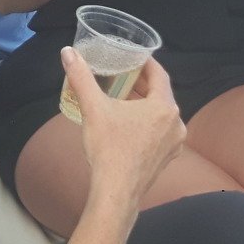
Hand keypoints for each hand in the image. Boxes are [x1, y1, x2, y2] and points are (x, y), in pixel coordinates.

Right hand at [62, 49, 184, 209]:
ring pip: (160, 114)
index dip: (146, 63)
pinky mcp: (166, 158)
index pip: (159, 75)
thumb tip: (67, 52)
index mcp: (164, 107)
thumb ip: (81, 77)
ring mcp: (174, 143)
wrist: (116, 191)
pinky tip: (129, 125)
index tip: (134, 56)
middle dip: (142, 84)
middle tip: (123, 75)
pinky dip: (147, 123)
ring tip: (124, 98)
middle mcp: (176, 123)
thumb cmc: (109, 149)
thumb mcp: (93, 109)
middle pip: (160, 94)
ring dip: (145, 104)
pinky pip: (160, 132)